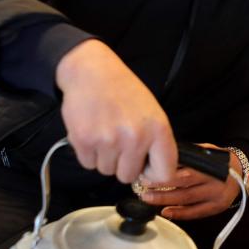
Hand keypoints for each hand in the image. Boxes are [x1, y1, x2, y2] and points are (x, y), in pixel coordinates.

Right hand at [55, 39, 176, 183]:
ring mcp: (108, 141)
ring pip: (106, 171)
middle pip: (128, 177)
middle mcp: (135, 138)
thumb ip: (156, 144)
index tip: (145, 169)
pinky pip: (88, 164)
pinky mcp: (84, 141)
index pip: (164, 174)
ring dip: (104, 157)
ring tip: (105, 131)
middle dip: (122, 164)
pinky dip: (88, 153)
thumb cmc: (124, 92)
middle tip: (119, 142)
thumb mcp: (153, 113)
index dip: (153, 175)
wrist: (92, 72)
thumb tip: (149, 177)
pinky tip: (92, 131)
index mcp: (158, 130)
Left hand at [136, 143, 242, 220]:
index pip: (186, 173)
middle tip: (143, 189)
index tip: (149, 175)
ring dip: (166, 201)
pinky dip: (180, 214)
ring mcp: (216, 197)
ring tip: (149, 199)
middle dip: (161, 190)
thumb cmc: (222, 160)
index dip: (166, 176)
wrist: (243, 173)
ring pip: (187, 201)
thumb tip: (166, 155)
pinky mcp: (216, 208)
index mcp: (212, 167)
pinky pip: (196, 213)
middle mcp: (214, 183)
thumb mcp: (209, 151)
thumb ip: (191, 154)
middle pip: (184, 189)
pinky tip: (165, 212)